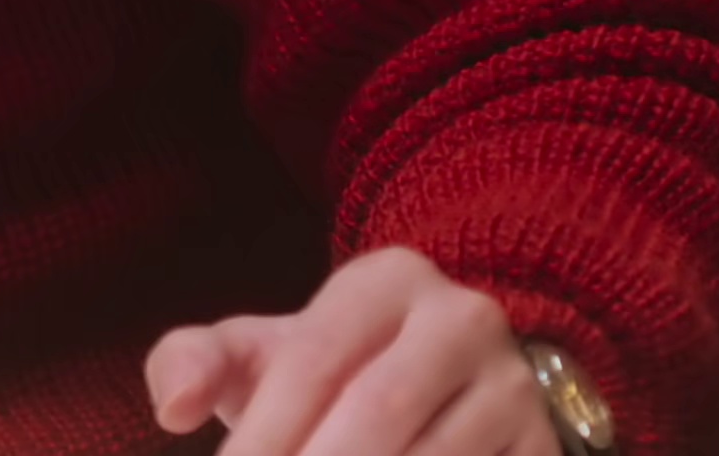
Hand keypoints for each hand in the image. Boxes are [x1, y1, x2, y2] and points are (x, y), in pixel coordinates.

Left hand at [145, 247, 559, 455]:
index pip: (313, 358)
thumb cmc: (321, 373)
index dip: (265, 432)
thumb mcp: (258, 352)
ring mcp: (517, 390)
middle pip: (378, 412)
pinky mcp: (546, 451)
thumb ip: (194, 362)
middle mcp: (465, 322)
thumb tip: (172, 408)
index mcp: (387, 280)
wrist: (441, 382)